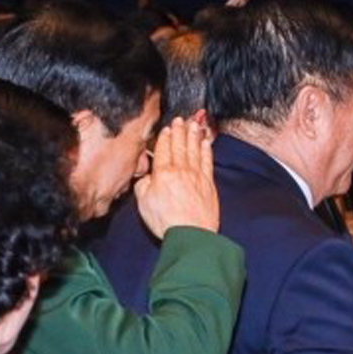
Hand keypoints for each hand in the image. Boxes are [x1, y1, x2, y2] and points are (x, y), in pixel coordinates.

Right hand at [132, 117, 218, 237]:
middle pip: (179, 146)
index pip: (163, 150)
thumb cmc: (166, 221)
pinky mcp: (209, 184)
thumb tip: (148, 177)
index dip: (165, 138)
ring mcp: (197, 176)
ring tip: (193, 124)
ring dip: (193, 136)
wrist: (191, 234)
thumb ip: (143, 185)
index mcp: (162, 173)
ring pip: (194, 150)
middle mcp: (180, 171)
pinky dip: (206, 150)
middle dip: (179, 131)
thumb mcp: (143, 203)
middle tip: (180, 119)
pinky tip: (205, 142)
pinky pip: (207, 162)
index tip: (167, 128)